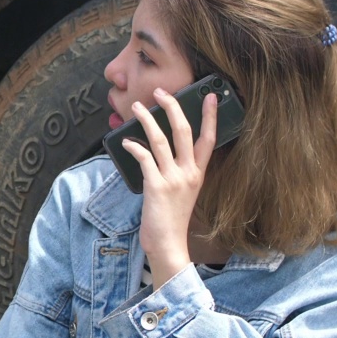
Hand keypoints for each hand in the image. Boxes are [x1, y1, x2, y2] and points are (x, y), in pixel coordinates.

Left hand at [121, 88, 218, 287]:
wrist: (168, 245)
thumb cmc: (171, 220)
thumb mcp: (182, 193)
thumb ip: (178, 173)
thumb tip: (160, 152)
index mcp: (198, 173)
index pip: (209, 139)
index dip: (210, 116)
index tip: (210, 96)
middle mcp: (189, 173)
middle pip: (184, 131)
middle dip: (172, 107)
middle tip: (160, 92)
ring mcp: (173, 178)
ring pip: (161, 139)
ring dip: (147, 119)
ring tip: (137, 107)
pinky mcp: (157, 186)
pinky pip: (144, 157)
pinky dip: (134, 146)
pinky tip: (126, 142)